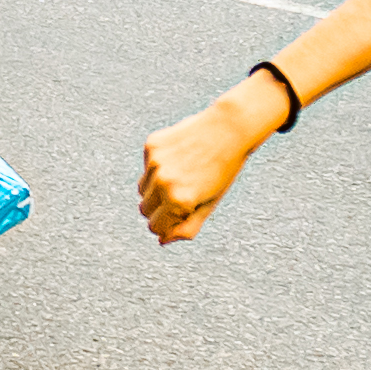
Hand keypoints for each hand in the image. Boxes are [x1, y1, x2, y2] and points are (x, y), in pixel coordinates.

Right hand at [135, 76, 293, 244]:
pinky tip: (179, 157)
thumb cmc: (223, 170)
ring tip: (182, 175)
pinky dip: (157, 167)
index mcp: (179, 201)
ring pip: (142, 189)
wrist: (228, 129)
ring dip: (156, 188)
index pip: (155, 228)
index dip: (168, 224)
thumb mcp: (210, 203)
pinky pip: (146, 167)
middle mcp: (163, 182)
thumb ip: (187, 227)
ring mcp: (155, 162)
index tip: (182, 214)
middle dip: (159, 209)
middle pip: (144, 210)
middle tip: (182, 195)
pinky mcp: (151, 145)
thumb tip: (163, 240)